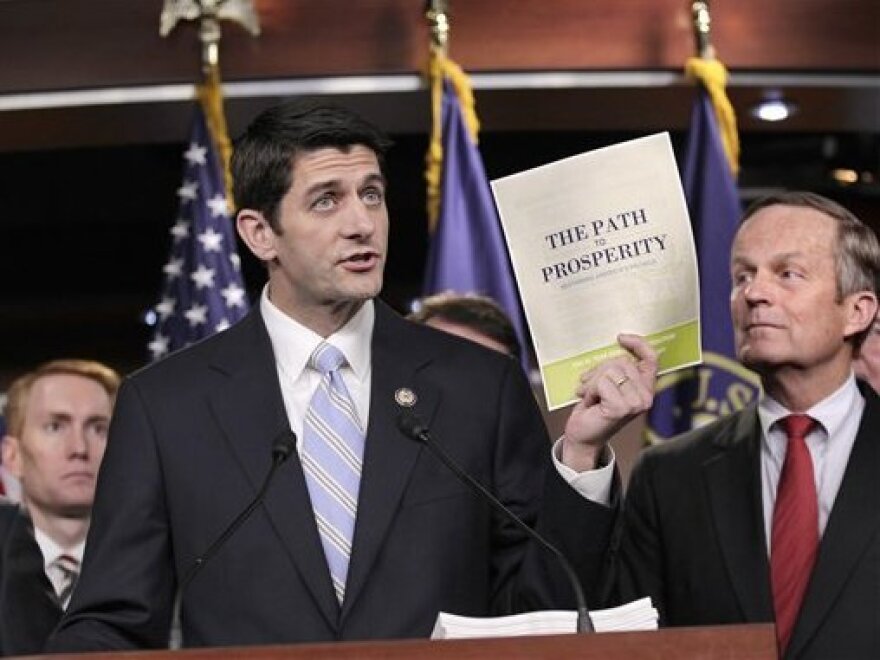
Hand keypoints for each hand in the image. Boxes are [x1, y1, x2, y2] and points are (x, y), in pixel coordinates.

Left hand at [561, 334, 657, 470]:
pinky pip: (602, 383)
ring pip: (611, 371)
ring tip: (589, 394)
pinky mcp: (622, 408)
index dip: (638, 344)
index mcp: (645, 388)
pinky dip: (590, 390)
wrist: (583, 436)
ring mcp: (636, 403)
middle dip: (600, 370)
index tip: (620, 337)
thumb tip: (614, 346)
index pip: (651, 359)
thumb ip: (617, 369)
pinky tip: (589, 401)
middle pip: (622, 362)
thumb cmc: (594, 409)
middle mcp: (646, 397)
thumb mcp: (609, 384)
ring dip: (593, 382)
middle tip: (589, 386)